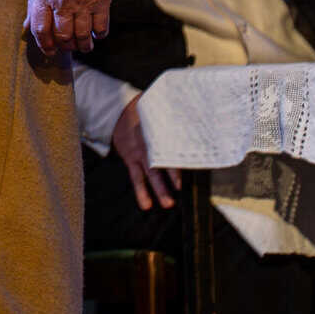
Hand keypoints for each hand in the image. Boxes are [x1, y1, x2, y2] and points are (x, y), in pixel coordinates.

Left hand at [25, 0, 114, 56]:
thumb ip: (34, 8)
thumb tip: (27, 29)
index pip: (40, 30)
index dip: (44, 45)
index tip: (49, 51)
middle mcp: (62, 1)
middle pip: (62, 37)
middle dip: (65, 46)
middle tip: (69, 47)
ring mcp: (83, 2)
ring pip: (82, 36)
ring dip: (83, 46)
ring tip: (84, 46)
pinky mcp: (102, 0)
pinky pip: (101, 27)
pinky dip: (99, 34)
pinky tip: (97, 33)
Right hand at [110, 94, 183, 210]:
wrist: (118, 112)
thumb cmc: (144, 111)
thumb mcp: (158, 108)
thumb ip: (175, 112)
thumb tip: (197, 110)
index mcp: (159, 130)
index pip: (173, 141)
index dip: (181, 151)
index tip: (193, 160)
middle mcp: (150, 143)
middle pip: (162, 159)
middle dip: (172, 174)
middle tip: (181, 187)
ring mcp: (140, 153)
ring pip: (150, 173)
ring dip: (159, 189)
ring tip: (168, 203)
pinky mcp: (131, 160)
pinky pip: (136, 178)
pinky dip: (141, 192)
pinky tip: (146, 205)